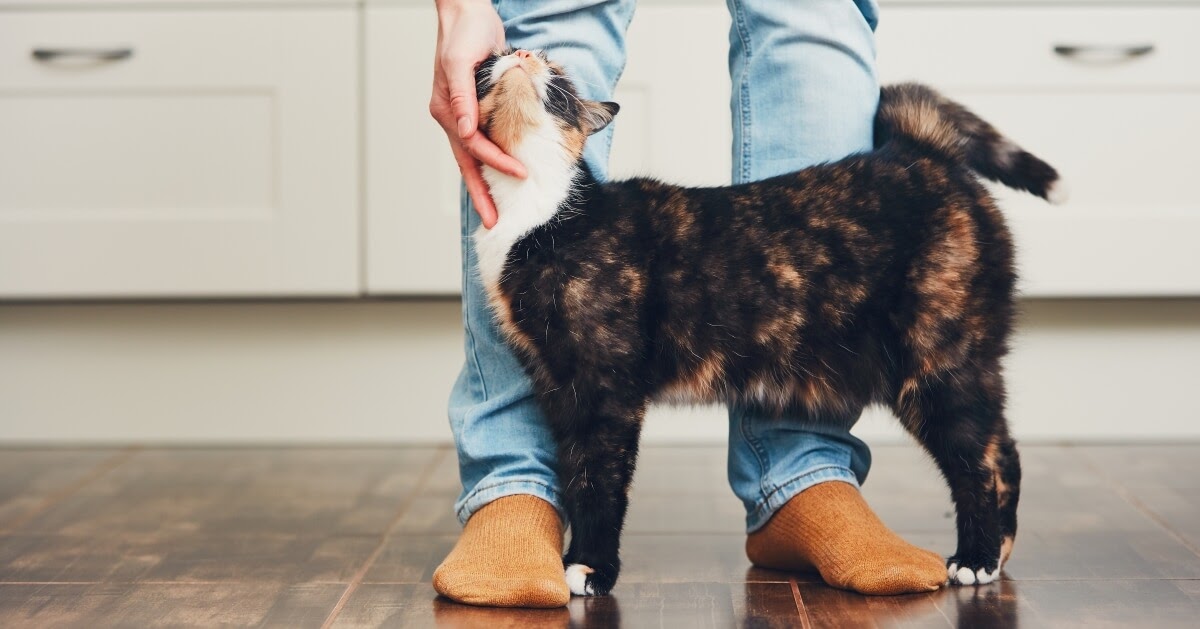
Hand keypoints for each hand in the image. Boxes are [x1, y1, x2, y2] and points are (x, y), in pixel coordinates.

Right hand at [431, 0, 525, 228]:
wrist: (468, 14)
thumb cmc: (464, 32)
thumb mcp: (461, 60)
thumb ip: (463, 95)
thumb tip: (465, 129)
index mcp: (447, 109)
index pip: (473, 146)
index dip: (497, 162)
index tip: (520, 173)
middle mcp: (453, 116)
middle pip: (468, 163)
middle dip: (481, 195)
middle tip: (493, 223)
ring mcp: (463, 115)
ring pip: (474, 158)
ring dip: (484, 185)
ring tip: (494, 211)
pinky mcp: (476, 110)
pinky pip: (483, 144)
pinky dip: (491, 162)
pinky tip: (499, 178)